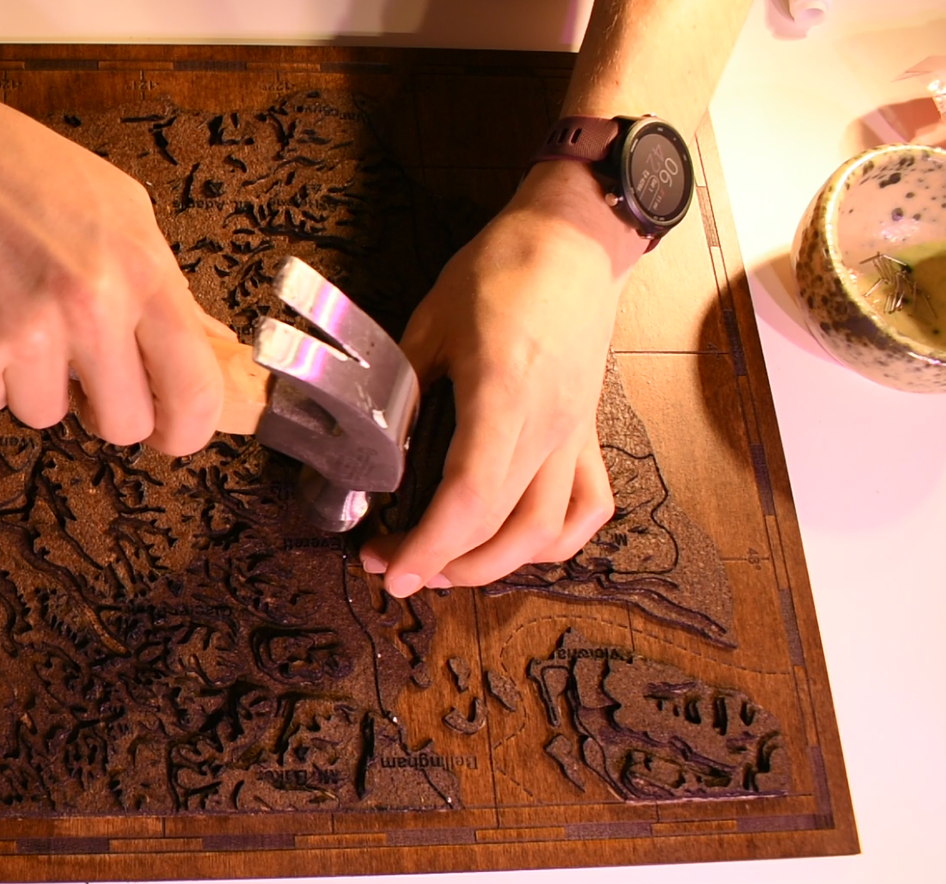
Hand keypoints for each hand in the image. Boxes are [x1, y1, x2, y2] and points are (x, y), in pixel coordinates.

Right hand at [0, 47, 222, 455]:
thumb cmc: (16, 167)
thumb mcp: (117, 205)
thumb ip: (156, 281)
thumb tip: (198, 348)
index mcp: (138, 270)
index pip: (194, 389)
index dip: (186, 427)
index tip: (170, 430)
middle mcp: (86, 308)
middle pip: (123, 424)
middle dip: (104, 411)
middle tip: (82, 377)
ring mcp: (20, 335)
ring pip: (45, 414)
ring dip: (30, 381)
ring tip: (10, 314)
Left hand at [360, 161, 645, 596]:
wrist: (574, 240)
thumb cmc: (499, 271)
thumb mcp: (429, 322)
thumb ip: (400, 389)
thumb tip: (370, 450)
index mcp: (503, 393)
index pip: (469, 496)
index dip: (427, 544)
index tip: (386, 567)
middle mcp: (547, 425)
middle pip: (504, 525)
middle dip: (444, 563)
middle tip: (394, 567)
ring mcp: (575, 434)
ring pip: (550, 531)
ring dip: (497, 566)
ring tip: (446, 569)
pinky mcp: (588, 433)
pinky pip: (588, 506)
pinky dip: (554, 542)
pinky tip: (516, 548)